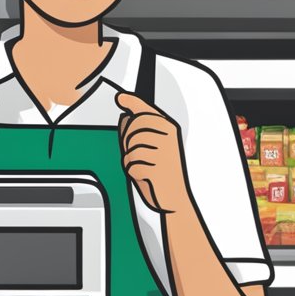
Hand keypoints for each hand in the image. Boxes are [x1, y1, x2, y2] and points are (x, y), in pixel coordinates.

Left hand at [117, 92, 189, 213]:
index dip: (131, 103)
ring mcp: (162, 152)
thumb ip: (140, 128)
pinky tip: (145, 175)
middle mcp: (167, 138)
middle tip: (136, 152)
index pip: (146, 111)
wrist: (174, 197)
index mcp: (169, 129)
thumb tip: (124, 110)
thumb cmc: (164, 171)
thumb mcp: (153, 146)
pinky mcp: (155, 168)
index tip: (120, 98)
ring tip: (144, 165)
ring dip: (131, 159)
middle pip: (134, 127)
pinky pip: (131, 164)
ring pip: (130, 147)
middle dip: (128, 140)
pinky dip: (133, 171)